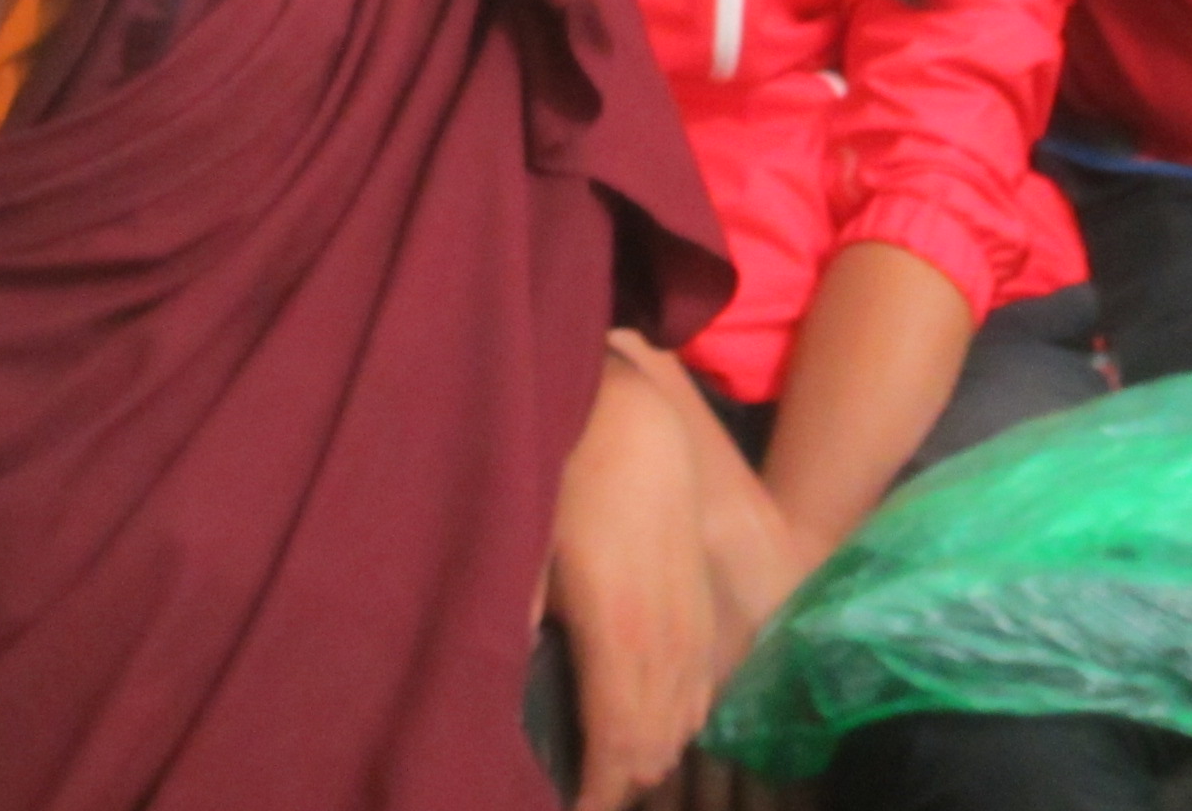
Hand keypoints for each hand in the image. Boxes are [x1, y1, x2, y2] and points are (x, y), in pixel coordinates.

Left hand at [548, 350, 716, 810]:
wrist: (632, 419)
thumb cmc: (566, 477)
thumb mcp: (523, 546)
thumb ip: (510, 616)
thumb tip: (488, 684)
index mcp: (619, 636)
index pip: (617, 746)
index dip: (597, 792)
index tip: (570, 808)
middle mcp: (666, 641)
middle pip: (656, 744)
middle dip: (622, 780)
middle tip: (582, 791)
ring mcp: (692, 622)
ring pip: (685, 719)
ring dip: (651, 752)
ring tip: (611, 770)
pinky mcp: (701, 600)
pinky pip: (703, 684)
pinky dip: (680, 717)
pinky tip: (658, 725)